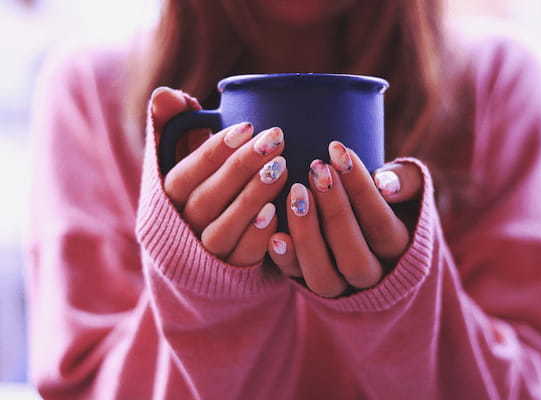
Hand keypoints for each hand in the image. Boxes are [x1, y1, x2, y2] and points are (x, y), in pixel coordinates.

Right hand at [151, 87, 287, 265]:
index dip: (214, 151)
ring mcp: (204, 254)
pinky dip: (258, 237)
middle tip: (276, 140)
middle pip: (207, 199)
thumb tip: (167, 95)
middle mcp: (182, 226)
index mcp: (169, 195)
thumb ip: (177, 126)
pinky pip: (242, 258)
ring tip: (282, 170)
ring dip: (251, 199)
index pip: (186, 173)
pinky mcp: (229, 274)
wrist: (205, 252)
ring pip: (222, 230)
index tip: (248, 127)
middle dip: (241, 168)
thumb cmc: (205, 188)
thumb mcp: (189, 157)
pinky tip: (279, 212)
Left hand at [267, 141, 423, 297]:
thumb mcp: (409, 186)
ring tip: (296, 191)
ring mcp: (341, 286)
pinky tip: (274, 232)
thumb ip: (406, 181)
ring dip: (307, 235)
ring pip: (324, 277)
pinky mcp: (312, 285)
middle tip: (316, 168)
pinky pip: (297, 280)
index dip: (360, 188)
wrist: (374, 231)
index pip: (381, 224)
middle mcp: (373, 276)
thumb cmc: (392, 198)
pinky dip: (285, 257)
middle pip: (354, 257)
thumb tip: (385, 184)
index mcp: (401, 249)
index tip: (338, 151)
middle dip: (334, 211)